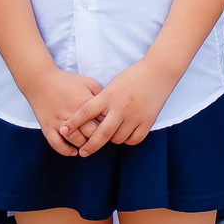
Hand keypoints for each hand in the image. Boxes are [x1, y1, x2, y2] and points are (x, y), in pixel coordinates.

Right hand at [20, 68, 104, 155]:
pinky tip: (73, 152)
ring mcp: (59, 121)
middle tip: (103, 140)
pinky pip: (56, 143)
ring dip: (84, 145)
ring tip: (90, 146)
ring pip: (76, 140)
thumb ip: (102, 94)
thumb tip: (112, 108)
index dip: (110, 126)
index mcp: (85, 103)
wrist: (40, 81)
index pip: (103, 120)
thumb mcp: (89, 83)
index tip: (112, 128)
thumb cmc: (67, 81)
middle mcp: (73, 114)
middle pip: (91, 133)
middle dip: (99, 138)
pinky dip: (65, 150)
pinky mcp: (47, 127)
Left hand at [58, 58, 178, 152]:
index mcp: (109, 96)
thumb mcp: (113, 85)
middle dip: (90, 146)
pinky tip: (124, 135)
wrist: (159, 71)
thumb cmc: (134, 75)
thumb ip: (102, 100)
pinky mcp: (147, 121)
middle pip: (101, 133)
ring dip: (111, 140)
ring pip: (117, 138)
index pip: (86, 112)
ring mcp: (135, 115)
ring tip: (109, 137)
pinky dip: (127, 140)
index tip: (63, 130)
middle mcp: (120, 107)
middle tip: (83, 152)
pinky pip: (134, 139)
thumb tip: (92, 117)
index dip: (73, 123)